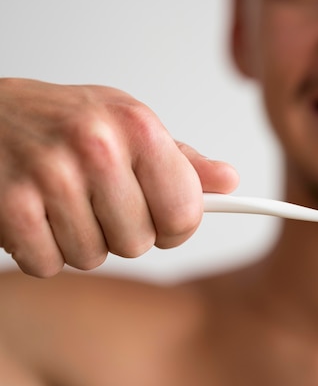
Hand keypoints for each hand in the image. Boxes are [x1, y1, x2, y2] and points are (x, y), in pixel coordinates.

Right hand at [0, 78, 237, 276]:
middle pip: (139, 243)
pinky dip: (41, 250)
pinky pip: (48, 264)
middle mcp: (98, 147)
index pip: (185, 214)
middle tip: (98, 203)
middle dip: (121, 233)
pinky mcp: (11, 205)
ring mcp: (51, 175)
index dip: (174, 228)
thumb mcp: (129, 125)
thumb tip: (228, 181)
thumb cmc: (65, 121)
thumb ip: (181, 161)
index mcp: (139, 128)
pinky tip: (35, 214)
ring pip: (92, 258)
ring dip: (79, 241)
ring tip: (62, 203)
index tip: (161, 219)